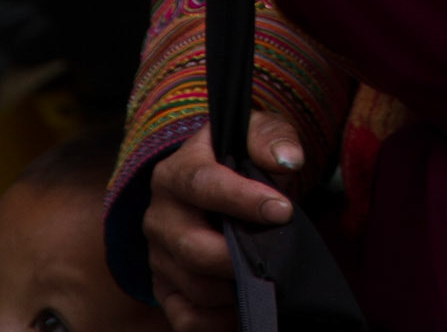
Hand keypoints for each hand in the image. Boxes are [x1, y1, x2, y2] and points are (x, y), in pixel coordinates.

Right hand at [146, 112, 302, 330]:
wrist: (216, 182)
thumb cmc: (238, 156)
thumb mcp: (254, 133)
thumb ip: (271, 138)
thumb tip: (288, 160)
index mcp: (177, 171)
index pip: (203, 184)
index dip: (243, 199)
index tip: (283, 210)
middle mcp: (159, 215)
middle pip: (192, 245)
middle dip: (238, 255)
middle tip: (273, 255)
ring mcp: (158, 255)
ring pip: (192, 286)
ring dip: (233, 288)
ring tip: (264, 277)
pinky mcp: (164, 287)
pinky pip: (185, 317)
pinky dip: (217, 320)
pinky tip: (243, 305)